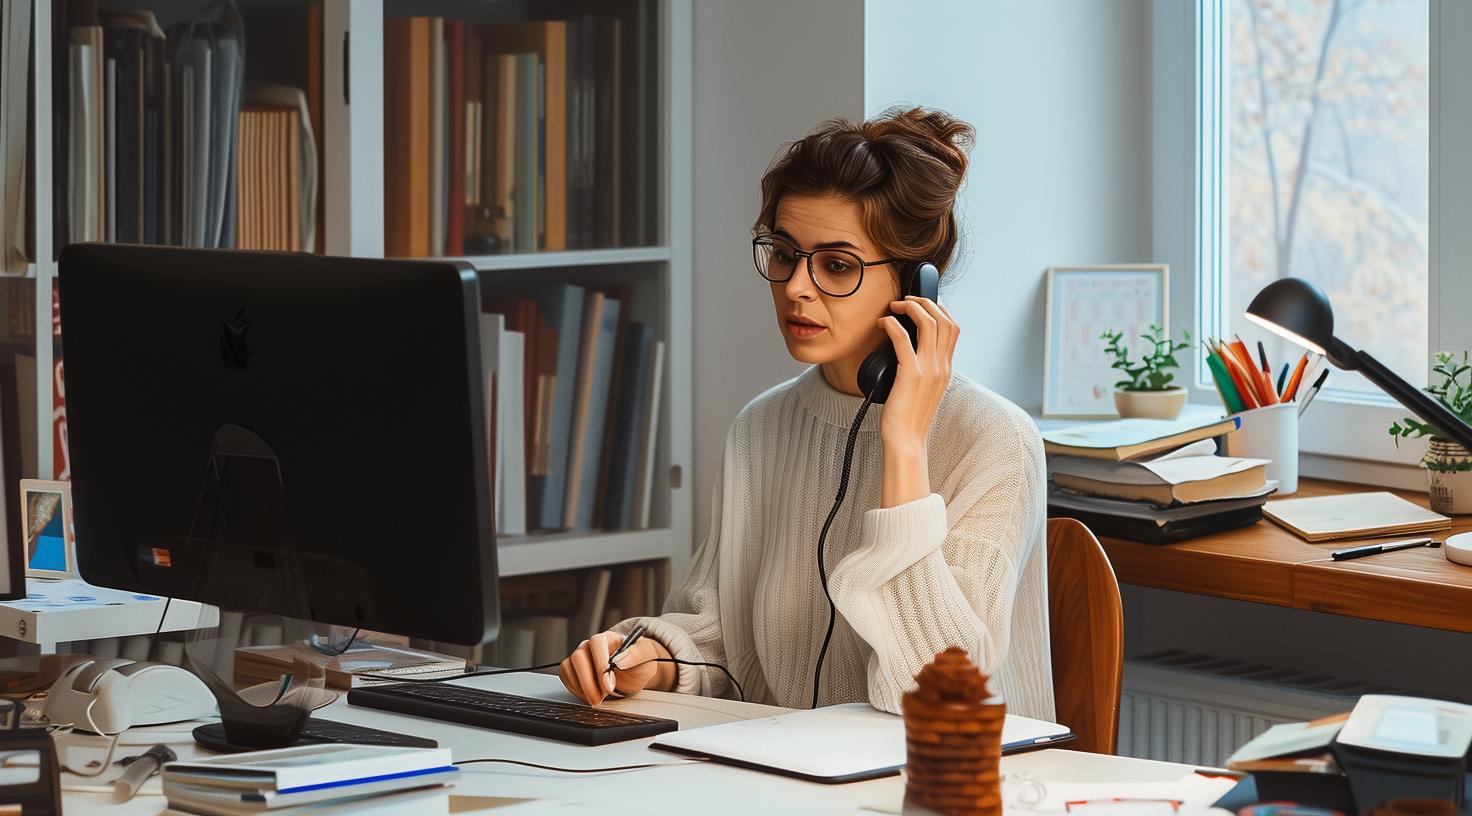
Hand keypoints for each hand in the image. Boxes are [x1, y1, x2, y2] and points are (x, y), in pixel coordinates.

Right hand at [558, 630, 664, 706]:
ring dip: (582, 688)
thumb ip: (638, 654)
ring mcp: (581, 657)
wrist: (634, 674)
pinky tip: (590, 696)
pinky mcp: (574, 669)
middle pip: (578, 656)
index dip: (600, 664)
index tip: (608, 685)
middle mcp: (591, 645)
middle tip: (601, 697)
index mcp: (609, 638)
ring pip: (569, 668)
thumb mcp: (648, 656)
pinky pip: (566, 677)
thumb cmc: (640, 662)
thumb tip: (620, 660)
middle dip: (589, 682)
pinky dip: (576, 690)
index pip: (597, 643)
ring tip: (598, 699)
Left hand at [876, 297, 957, 505]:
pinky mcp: (910, 374)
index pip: (953, 328)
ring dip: (910, 307)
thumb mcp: (922, 390)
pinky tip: (883, 324)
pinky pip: (903, 338)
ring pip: (929, 322)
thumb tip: (905, 348)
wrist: (905, 442)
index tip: (922, 304)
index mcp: (946, 369)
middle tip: (906, 300)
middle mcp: (942, 366)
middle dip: (925, 301)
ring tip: (895, 306)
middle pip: (945, 319)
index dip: (939, 309)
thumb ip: (922, 369)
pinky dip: (892, 324)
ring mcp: (929, 369)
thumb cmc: (907, 418)